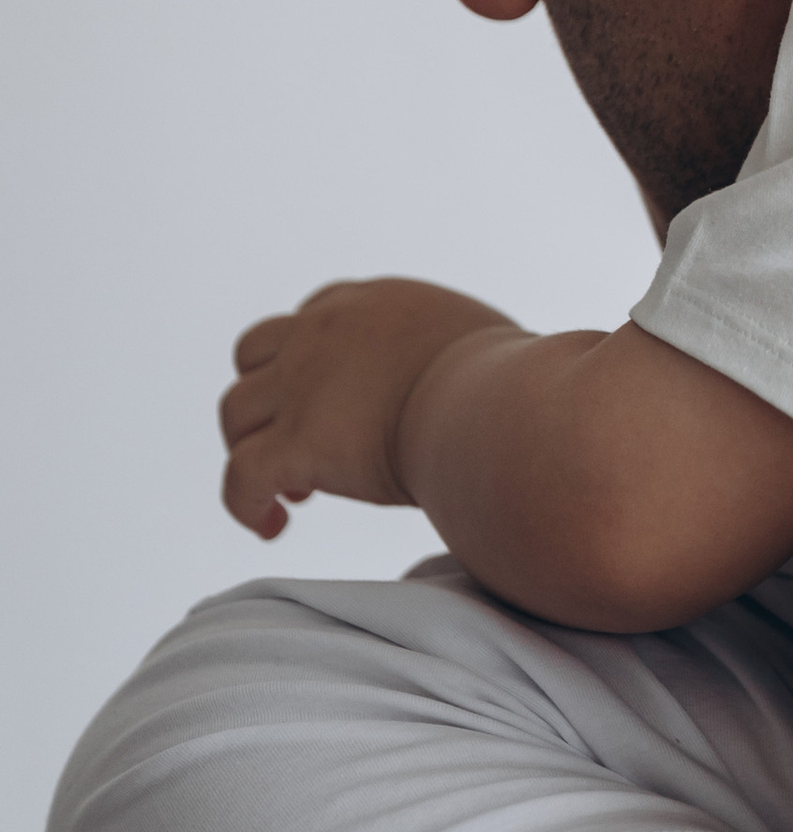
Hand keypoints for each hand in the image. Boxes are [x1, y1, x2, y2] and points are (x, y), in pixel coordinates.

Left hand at [219, 277, 519, 537]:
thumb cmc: (517, 386)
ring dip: (251, 447)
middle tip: (306, 447)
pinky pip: (241, 477)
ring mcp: (301, 387)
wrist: (502, 408)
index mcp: (369, 305)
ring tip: (295, 493)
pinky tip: (271, 526)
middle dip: (268, 400)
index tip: (336, 404)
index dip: (311, 361)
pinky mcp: (297, 444)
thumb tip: (494, 388)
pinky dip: (245, 503)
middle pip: (255, 355)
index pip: (313, 316)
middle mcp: (322, 333)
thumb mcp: (481, 343)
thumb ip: (459, 356)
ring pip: (235, 413)